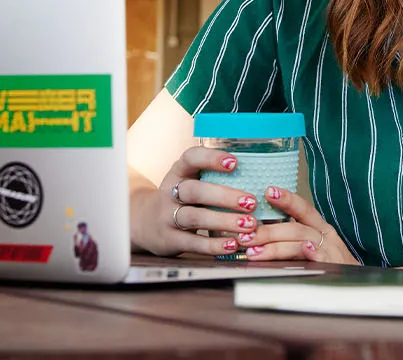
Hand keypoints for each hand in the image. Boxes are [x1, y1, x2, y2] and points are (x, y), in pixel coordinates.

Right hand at [131, 146, 263, 257]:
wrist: (144, 223)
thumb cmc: (180, 199)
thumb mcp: (189, 181)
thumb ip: (213, 178)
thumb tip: (258, 175)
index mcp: (178, 172)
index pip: (191, 158)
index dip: (211, 159)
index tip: (235, 163)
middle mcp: (170, 192)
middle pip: (195, 191)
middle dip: (224, 196)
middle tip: (251, 202)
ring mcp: (167, 216)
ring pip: (194, 217)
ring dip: (223, 221)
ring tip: (248, 225)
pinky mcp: (170, 239)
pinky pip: (193, 242)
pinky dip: (214, 245)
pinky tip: (233, 244)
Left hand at [236, 185, 360, 264]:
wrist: (358, 285)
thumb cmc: (331, 264)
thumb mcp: (315, 245)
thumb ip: (293, 237)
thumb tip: (259, 232)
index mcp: (320, 227)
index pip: (302, 208)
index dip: (286, 199)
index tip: (268, 191)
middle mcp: (326, 235)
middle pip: (295, 227)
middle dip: (267, 231)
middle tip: (246, 236)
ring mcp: (331, 251)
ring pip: (301, 242)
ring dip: (276, 247)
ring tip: (254, 252)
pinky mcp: (334, 268)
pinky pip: (321, 258)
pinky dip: (313, 253)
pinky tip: (304, 250)